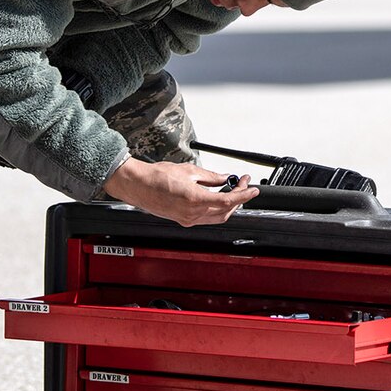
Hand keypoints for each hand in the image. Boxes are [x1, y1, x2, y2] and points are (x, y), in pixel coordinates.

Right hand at [103, 160, 258, 226]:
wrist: (137, 185)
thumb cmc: (156, 177)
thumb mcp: (188, 171)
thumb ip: (210, 177)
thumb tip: (224, 178)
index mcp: (195, 200)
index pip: (228, 201)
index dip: (244, 195)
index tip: (252, 188)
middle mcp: (192, 214)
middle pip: (225, 211)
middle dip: (238, 198)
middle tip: (243, 183)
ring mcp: (187, 219)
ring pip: (217, 217)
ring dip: (229, 205)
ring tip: (234, 190)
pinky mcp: (183, 220)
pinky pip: (207, 218)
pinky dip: (217, 208)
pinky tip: (218, 197)